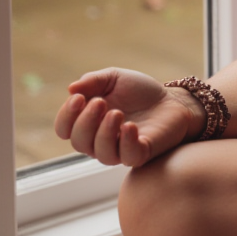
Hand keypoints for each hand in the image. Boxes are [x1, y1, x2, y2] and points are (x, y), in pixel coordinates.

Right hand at [54, 68, 203, 167]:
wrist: (172, 101)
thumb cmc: (140, 92)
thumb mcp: (114, 78)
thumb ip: (93, 81)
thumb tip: (71, 88)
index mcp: (88, 123)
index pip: (64, 129)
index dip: (67, 115)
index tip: (79, 97)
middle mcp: (99, 140)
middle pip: (79, 142)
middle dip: (85, 122)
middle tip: (101, 102)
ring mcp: (119, 149)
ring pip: (100, 153)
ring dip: (104, 132)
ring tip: (117, 113)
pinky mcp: (140, 154)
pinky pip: (127, 157)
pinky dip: (125, 142)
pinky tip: (129, 126)